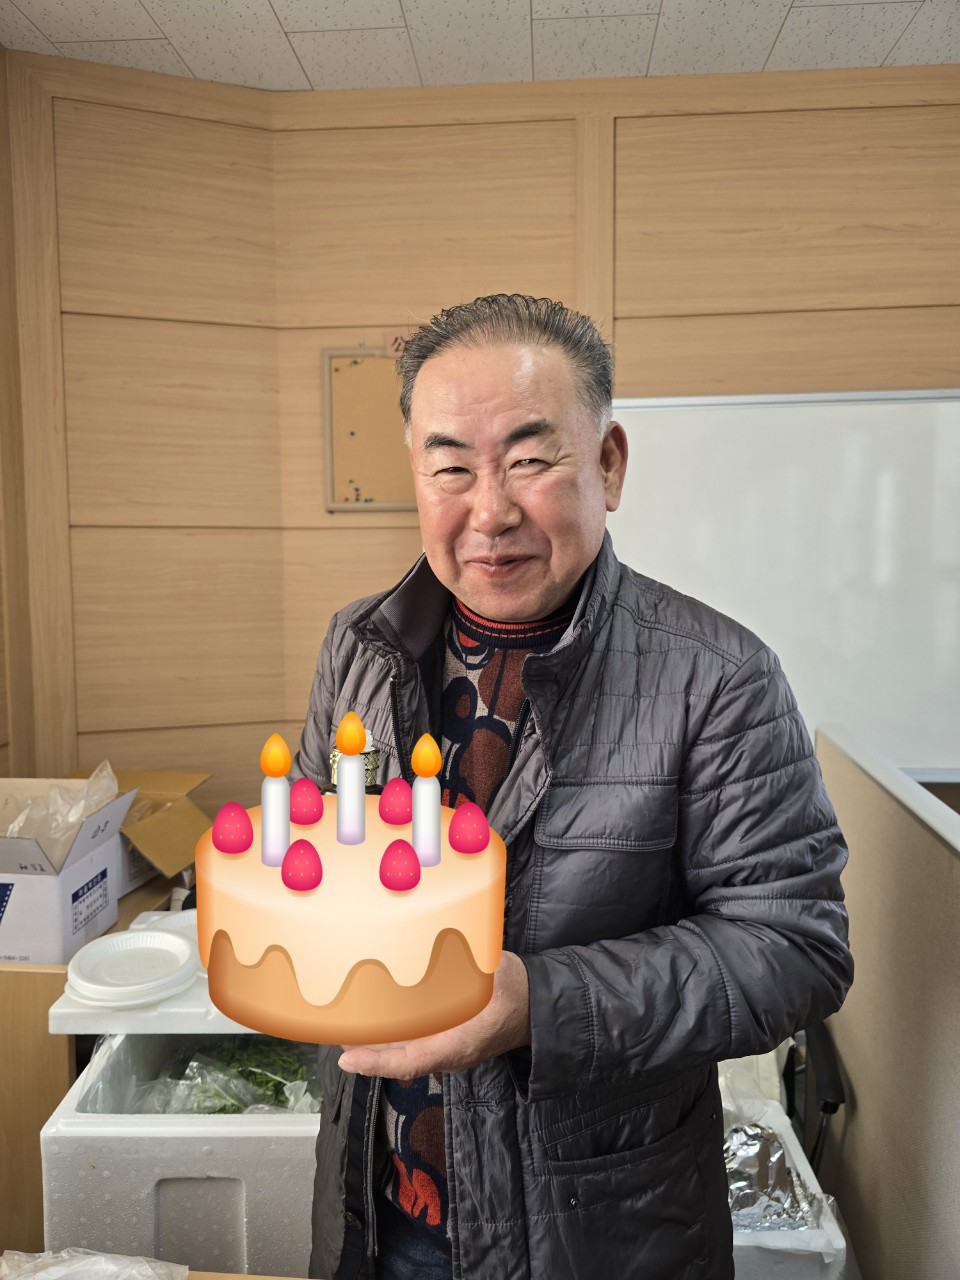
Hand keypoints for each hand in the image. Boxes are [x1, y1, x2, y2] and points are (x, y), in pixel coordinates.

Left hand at [337, 950, 529, 1078]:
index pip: (411, 1061)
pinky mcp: (445, 1043)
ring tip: (344, 1024)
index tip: (347, 1058)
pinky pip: (412, 1045)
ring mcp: (446, 1051)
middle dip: (364, 1049)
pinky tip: (375, 1018)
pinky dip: (389, 1036)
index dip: (377, 1062)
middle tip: (332, 1029)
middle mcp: (448, 1054)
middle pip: (398, 1059)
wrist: (535, 1008)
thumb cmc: (517, 991)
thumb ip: (475, 967)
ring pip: (402, 1053)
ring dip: (373, 1043)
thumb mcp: (499, 975)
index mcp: (459, 1043)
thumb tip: (455, 952)